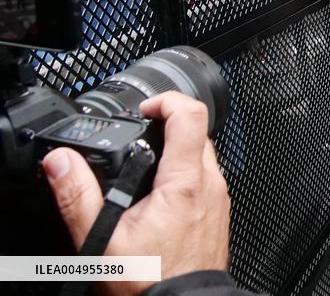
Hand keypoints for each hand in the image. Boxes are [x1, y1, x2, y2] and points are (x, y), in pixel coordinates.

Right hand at [42, 92, 230, 295]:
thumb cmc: (148, 283)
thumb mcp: (101, 240)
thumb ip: (79, 196)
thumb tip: (61, 162)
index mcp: (185, 182)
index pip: (192, 114)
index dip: (166, 100)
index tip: (144, 109)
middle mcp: (210, 185)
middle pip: (197, 131)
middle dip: (168, 127)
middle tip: (139, 137)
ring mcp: (218, 199)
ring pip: (203, 155)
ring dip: (177, 152)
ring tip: (144, 169)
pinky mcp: (218, 213)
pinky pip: (205, 179)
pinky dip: (184, 176)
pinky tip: (160, 198)